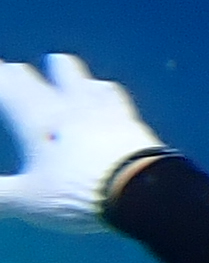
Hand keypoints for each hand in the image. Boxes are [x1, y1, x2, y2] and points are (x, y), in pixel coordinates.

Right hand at [0, 55, 170, 230]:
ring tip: (63, 63)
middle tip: (15, 67)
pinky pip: (116, 99)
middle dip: (25, 76)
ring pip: (83, 83)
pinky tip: (110, 91)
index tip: (0, 69)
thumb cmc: (77, 194)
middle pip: (42, 86)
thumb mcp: (26, 198)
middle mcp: (72, 110)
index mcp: (40, 124)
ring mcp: (106, 114)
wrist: (140, 190)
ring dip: (69, 73)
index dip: (2, 80)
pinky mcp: (132, 125)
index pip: (12, 93)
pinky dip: (105, 92)